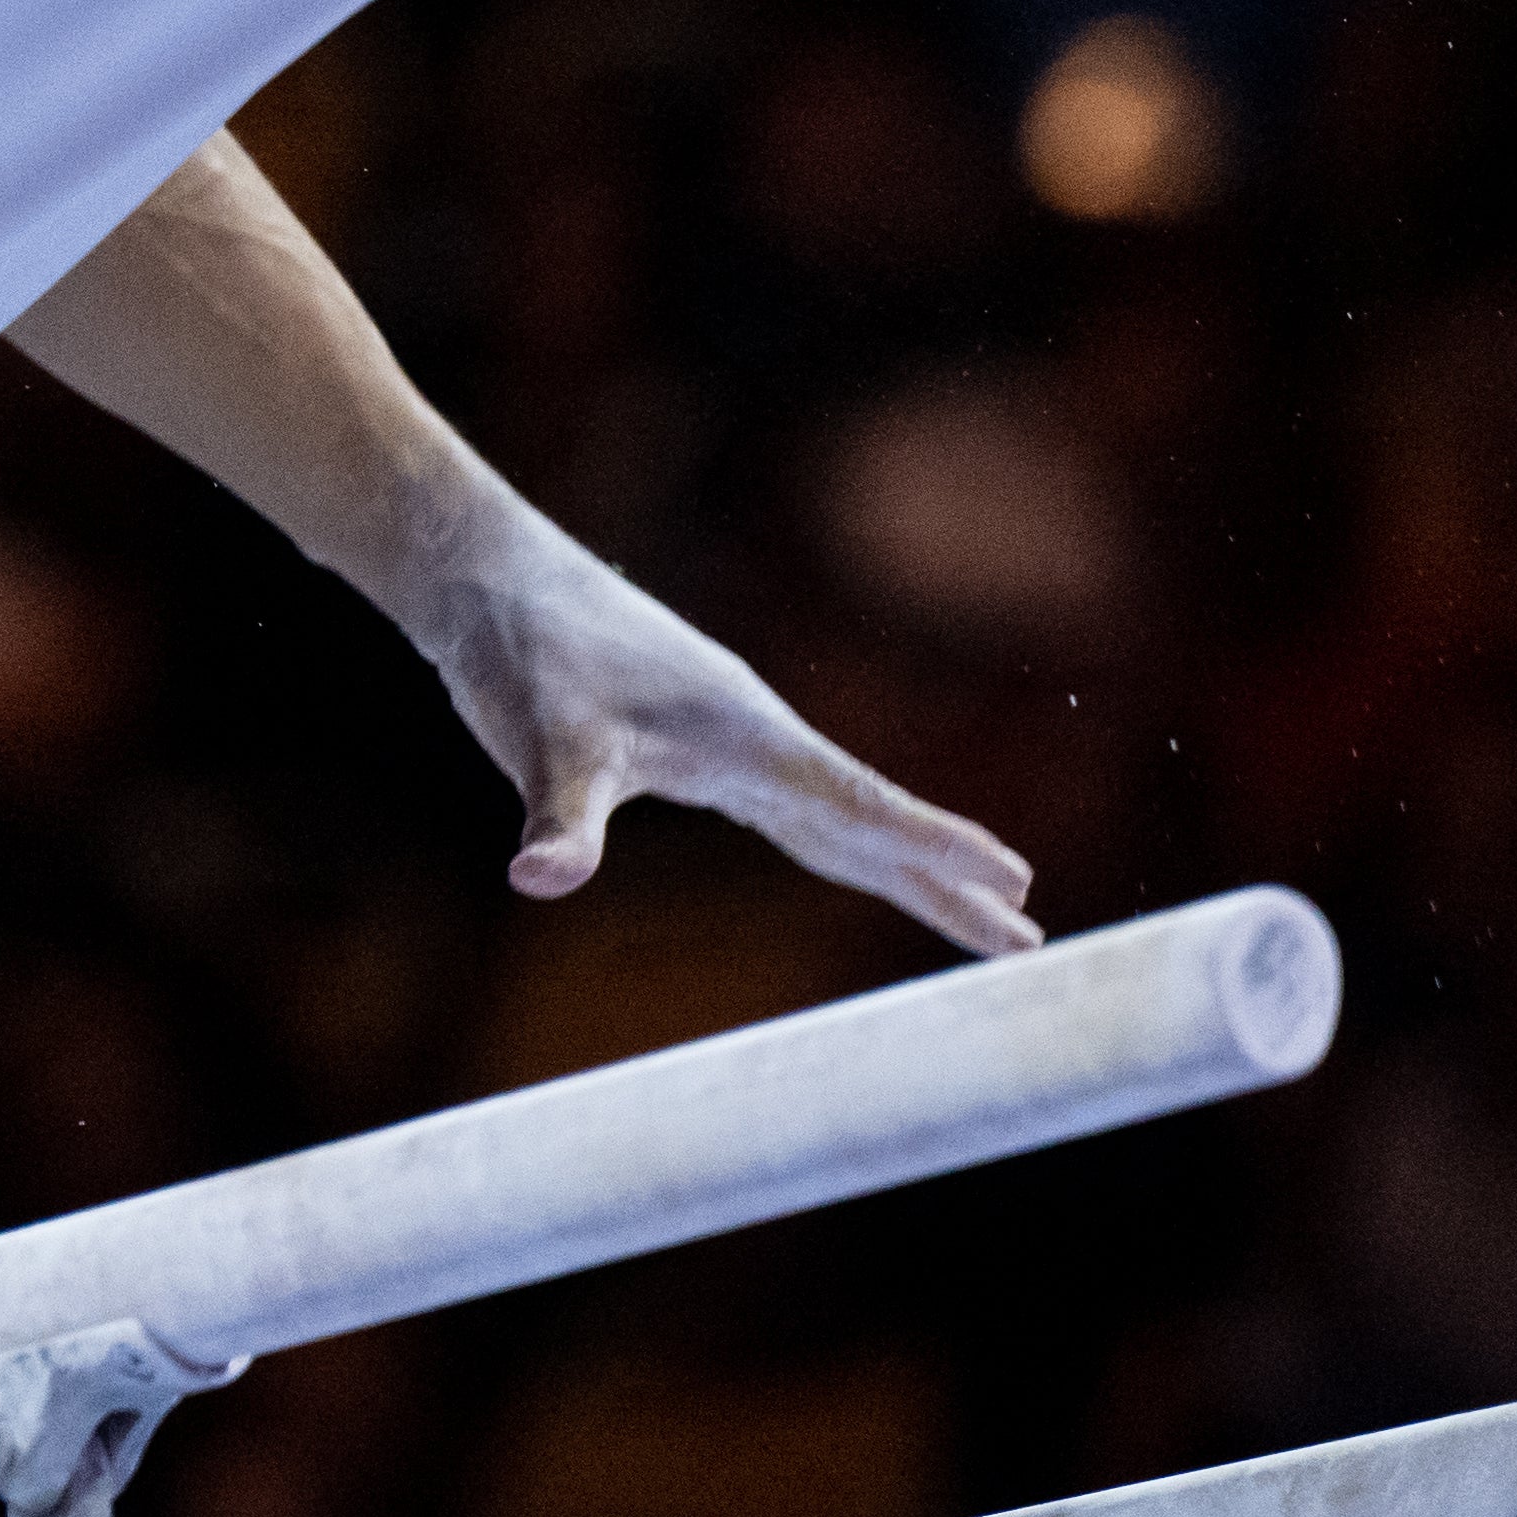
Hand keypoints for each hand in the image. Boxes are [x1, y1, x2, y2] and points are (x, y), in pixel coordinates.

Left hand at [407, 501, 1042, 956]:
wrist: (490, 581)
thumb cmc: (524, 651)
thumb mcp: (539, 739)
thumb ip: (558, 816)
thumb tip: (543, 879)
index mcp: (742, 738)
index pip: (857, 805)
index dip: (932, 849)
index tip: (1012, 884)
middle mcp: (754, 738)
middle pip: (869, 822)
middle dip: (947, 878)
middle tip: (1025, 935)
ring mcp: (731, 740)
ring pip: (840, 816)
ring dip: (907, 865)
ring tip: (981, 912)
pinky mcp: (699, 744)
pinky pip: (797, 807)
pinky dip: (847, 840)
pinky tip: (859, 855)